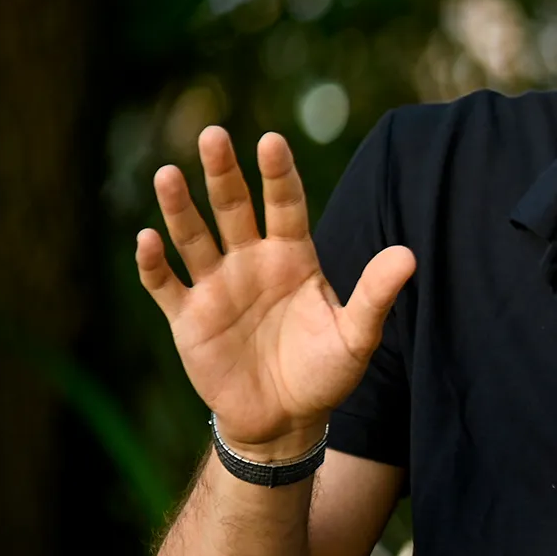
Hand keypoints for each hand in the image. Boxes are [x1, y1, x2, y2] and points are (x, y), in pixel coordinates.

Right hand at [135, 126, 414, 459]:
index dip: (278, 175)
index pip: (286, 205)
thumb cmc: (325, 372)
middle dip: (223, 173)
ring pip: (193, 237)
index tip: (272, 141)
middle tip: (213, 135)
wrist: (285, 420)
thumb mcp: (356, 336)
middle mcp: (251, 261)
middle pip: (234, 208)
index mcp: (293, 256)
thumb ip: (376, 295)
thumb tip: (409, 255)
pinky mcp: (188, 318)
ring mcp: (216, 287)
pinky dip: (154, 264)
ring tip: (168, 174)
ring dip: (179, 208)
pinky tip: (147, 238)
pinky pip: (166, 285)